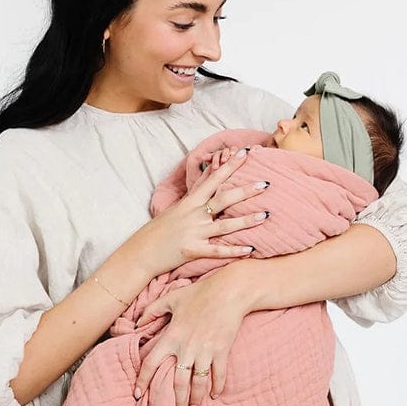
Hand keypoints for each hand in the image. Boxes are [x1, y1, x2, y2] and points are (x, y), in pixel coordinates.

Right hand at [126, 148, 271, 277]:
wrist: (141, 252)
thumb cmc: (158, 231)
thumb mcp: (175, 209)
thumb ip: (194, 197)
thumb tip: (206, 180)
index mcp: (190, 202)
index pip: (213, 179)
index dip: (230, 166)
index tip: (245, 153)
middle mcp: (194, 215)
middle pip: (223, 199)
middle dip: (245, 191)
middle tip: (265, 183)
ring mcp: (194, 233)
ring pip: (225, 226)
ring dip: (246, 220)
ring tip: (266, 215)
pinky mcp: (192, 251)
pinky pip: (217, 251)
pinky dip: (234, 251)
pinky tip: (250, 249)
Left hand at [132, 261, 254, 405]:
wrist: (230, 291)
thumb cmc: (200, 292)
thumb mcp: (171, 298)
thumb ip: (152, 311)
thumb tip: (137, 323)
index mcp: (171, 336)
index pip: (150, 364)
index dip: (142, 381)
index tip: (137, 395)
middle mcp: (186, 348)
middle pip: (177, 382)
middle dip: (175, 400)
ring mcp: (205, 351)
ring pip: (198, 383)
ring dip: (196, 398)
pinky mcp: (222, 351)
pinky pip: (219, 375)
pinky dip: (217, 387)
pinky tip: (215, 395)